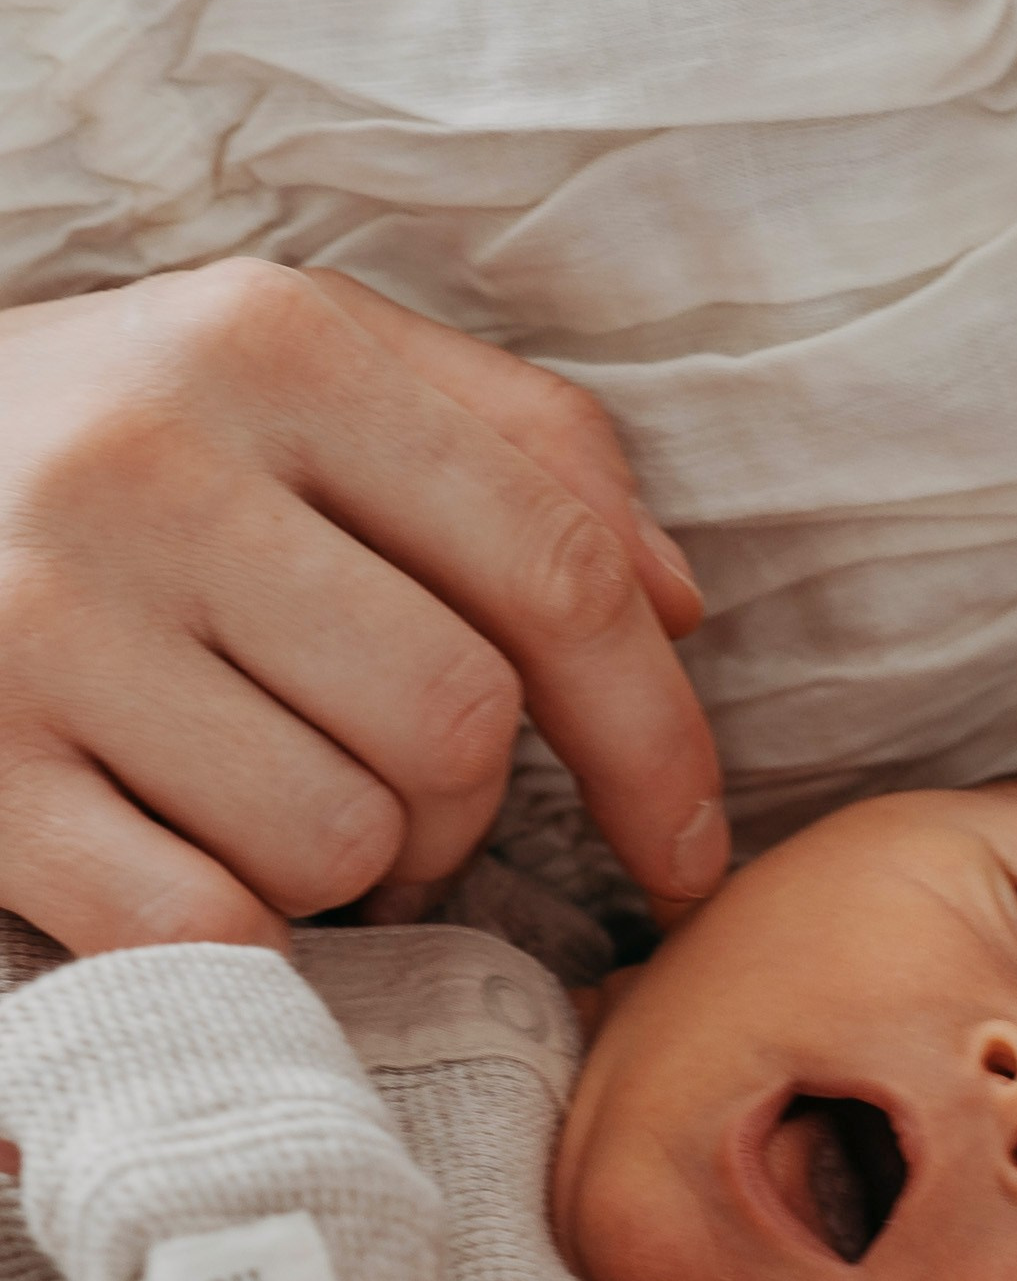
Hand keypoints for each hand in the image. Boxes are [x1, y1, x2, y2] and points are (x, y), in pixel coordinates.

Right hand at [0, 262, 723, 947]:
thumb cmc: (100, 431)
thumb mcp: (292, 368)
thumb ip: (511, 448)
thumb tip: (683, 604)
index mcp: (270, 340)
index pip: (555, 568)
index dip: (657, 737)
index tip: (687, 854)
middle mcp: (151, 460)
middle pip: (454, 727)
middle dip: (462, 811)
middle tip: (396, 805)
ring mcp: (36, 618)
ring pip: (335, 840)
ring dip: (342, 874)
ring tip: (258, 806)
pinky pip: (196, 926)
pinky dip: (233, 940)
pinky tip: (185, 879)